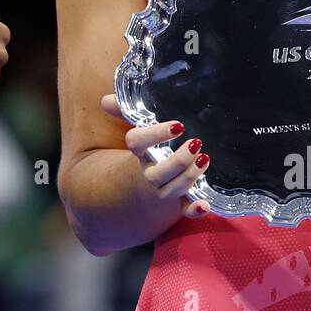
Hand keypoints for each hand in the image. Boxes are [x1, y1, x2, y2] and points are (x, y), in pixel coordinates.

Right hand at [100, 94, 210, 218]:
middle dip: (177, 160)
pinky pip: (184, 210)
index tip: (178, 125)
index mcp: (139, 153)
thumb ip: (125, 112)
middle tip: (195, 143)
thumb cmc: (147, 150)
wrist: (144, 183)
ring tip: (204, 159)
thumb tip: (106, 101)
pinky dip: (193, 210)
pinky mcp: (178, 202)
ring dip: (188, 177)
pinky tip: (204, 205)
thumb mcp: (139, 130)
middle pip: (157, 173)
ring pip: (172, 190)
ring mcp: (163, 190)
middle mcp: (149, 174)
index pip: (137, 143)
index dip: (155, 135)